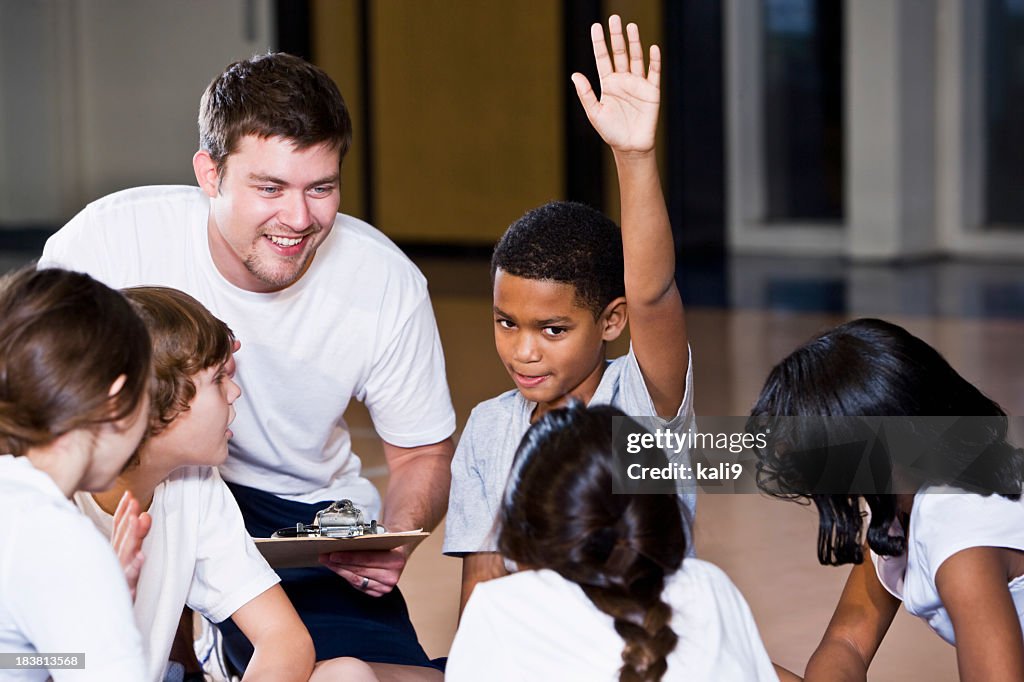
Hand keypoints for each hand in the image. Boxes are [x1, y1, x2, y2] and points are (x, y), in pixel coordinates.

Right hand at [112, 490, 151, 600]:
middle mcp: (114, 563)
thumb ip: (134, 539)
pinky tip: (141, 557)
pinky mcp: (122, 592)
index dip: (123, 512)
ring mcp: (117, 577)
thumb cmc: (114, 590)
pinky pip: (129, 580)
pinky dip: (134, 568)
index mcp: (114, 555)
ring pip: (125, 554)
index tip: (130, 495)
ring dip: (132, 536)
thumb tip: (144, 516)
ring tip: (139, 520)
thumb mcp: (125, 564)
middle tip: (134, 501)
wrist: (102, 623)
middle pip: (122, 538)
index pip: (118, 531)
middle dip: (128, 518)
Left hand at [318, 548, 407, 597]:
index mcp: (396, 560)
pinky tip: (339, 570)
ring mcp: (385, 587)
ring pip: (357, 580)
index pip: (367, 559)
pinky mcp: (379, 592)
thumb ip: (366, 542)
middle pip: (360, 571)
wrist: (399, 552)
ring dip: (340, 571)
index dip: (348, 557)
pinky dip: (347, 577)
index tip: (333, 555)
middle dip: (340, 564)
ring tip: (329, 563)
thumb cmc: (388, 543)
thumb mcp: (381, 538)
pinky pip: (358, 586)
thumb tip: (342, 544)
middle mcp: (392, 576)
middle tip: (325, 558)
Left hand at [571, 15, 660, 154]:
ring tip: (631, 27)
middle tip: (614, 18)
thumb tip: (574, 74)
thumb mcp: (594, 113)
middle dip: (616, 36)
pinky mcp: (652, 92)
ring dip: (634, 43)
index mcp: (608, 83)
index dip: (599, 43)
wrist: (630, 147)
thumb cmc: (611, 132)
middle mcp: (623, 80)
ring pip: (636, 58)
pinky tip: (652, 48)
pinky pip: (654, 73)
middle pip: (619, 53)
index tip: (596, 26)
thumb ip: (586, 94)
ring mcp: (638, 84)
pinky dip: (654, 61)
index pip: (603, 58)